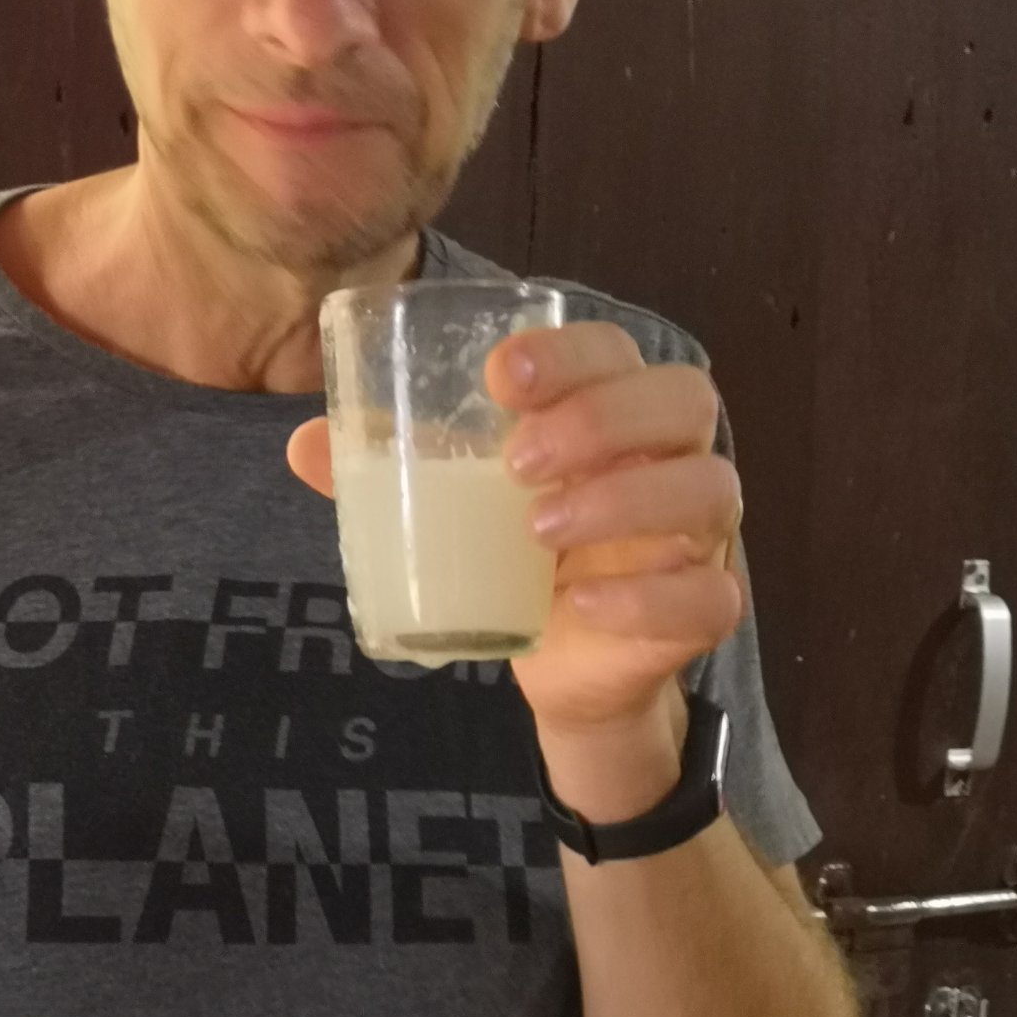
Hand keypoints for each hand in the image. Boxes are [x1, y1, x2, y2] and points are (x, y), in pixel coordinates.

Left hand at [286, 319, 742, 821]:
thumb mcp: (454, 504)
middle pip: (685, 400)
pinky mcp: (701, 608)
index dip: (571, 353)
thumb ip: (391, 470)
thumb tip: (305, 443)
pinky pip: (712, 595)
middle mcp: (671, 460)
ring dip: (625, 500)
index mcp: (616, 412)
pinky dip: (650, 598)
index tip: (501, 378)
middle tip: (517, 460)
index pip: (617, 351)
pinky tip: (582, 602)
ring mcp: (697, 535)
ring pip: (710, 489)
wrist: (565, 665)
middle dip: (602, 418)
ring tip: (537, 528)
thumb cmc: (517, 553)